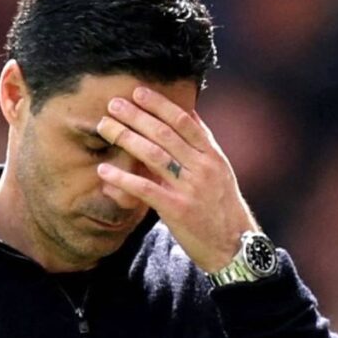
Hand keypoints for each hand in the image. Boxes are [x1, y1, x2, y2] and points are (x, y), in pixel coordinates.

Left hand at [96, 86, 257, 272]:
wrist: (234, 245)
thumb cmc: (222, 207)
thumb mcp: (220, 171)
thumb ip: (202, 145)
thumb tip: (188, 114)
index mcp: (212, 156)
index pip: (184, 122)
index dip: (160, 105)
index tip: (138, 92)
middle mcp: (203, 167)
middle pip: (165, 134)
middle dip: (136, 116)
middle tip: (113, 104)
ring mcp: (190, 188)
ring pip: (154, 155)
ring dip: (126, 138)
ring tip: (105, 126)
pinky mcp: (178, 210)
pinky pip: (145, 189)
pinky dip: (123, 178)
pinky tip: (104, 170)